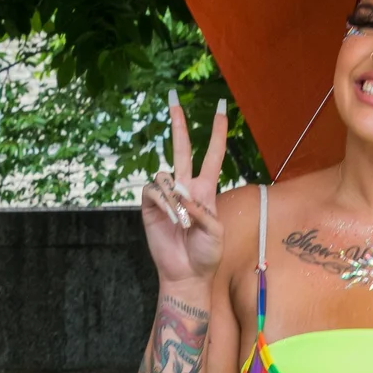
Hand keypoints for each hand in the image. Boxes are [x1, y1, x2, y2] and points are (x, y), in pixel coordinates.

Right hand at [141, 93, 227, 285]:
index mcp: (206, 190)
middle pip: (181, 148)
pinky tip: (170, 216)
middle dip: (178, 124)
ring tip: (182, 221)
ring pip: (165, 175)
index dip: (218, 133)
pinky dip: (163, 203)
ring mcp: (166, 197)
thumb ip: (203, 212)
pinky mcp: (149, 207)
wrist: (187, 273)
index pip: (213, 155)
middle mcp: (185, 188)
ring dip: (174, 197)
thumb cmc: (206, 254)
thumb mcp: (216, 232)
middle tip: (174, 99)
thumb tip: (183, 196)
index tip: (222, 110)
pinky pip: (153, 192)